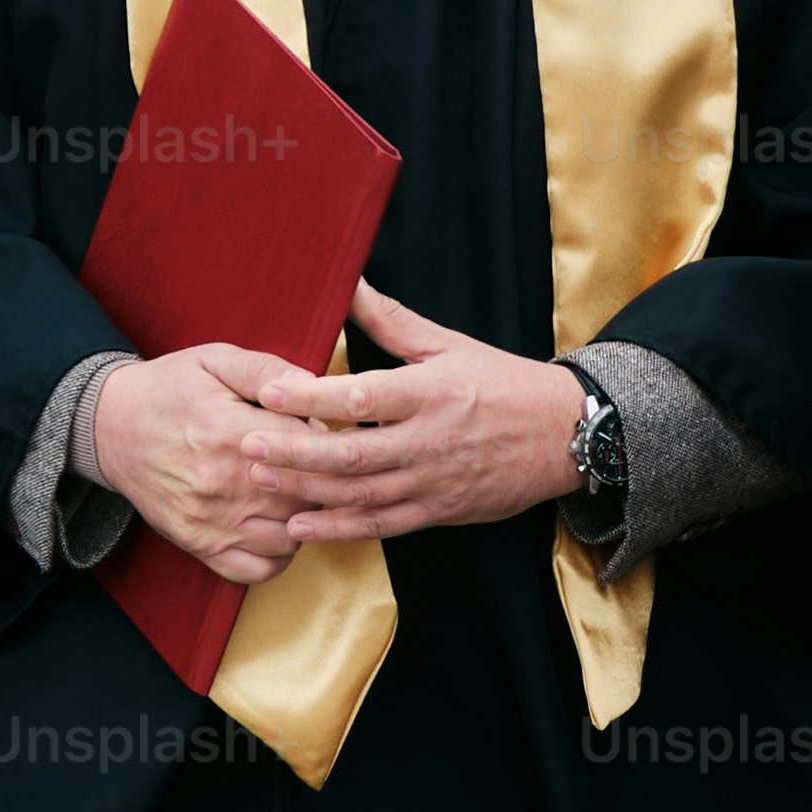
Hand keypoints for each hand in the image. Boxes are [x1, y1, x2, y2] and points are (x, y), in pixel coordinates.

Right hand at [83, 344, 329, 585]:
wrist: (108, 426)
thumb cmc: (166, 390)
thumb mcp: (213, 361)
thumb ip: (265, 369)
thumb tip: (312, 385)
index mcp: (230, 432)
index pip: (308, 447)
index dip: (323, 438)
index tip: (315, 431)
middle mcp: (223, 484)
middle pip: (306, 496)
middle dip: (320, 480)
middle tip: (314, 464)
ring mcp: (212, 521)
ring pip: (290, 536)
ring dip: (303, 518)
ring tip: (294, 493)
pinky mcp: (200, 544)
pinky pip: (258, 569)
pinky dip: (278, 555)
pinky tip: (276, 527)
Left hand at [258, 281, 586, 542]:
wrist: (565, 434)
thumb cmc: (504, 382)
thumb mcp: (448, 344)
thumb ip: (390, 320)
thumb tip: (348, 282)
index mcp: (430, 392)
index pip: (361, 396)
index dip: (311, 396)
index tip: (268, 390)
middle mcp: (428, 440)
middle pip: (351, 452)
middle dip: (293, 451)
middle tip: (245, 443)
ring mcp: (433, 481)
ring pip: (359, 493)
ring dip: (306, 490)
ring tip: (258, 481)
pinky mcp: (439, 512)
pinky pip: (381, 526)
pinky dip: (338, 529)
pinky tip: (299, 525)